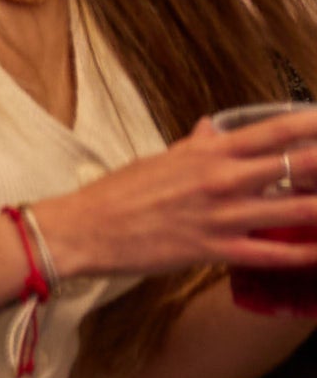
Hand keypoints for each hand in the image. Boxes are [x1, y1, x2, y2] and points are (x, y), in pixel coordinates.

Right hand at [35, 106, 316, 279]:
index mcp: (209, 154)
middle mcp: (222, 180)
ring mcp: (221, 216)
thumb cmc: (117, 194)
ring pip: (295, 210)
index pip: (274, 130)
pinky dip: (301, 254)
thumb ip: (195, 146)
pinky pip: (269, 254)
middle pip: (299, 164)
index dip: (311, 123)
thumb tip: (212, 128)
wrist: (83, 230)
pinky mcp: (213, 250)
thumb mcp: (159, 160)